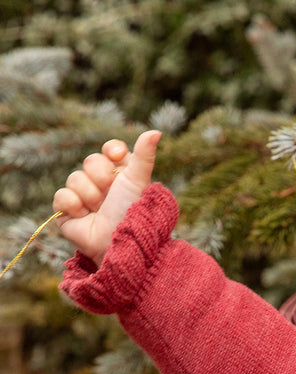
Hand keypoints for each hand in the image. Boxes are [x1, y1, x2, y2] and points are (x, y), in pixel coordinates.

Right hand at [53, 130, 160, 264]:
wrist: (120, 244)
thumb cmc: (133, 214)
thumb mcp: (139, 181)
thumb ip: (144, 155)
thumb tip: (156, 130)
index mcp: (120, 177)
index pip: (109, 150)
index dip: (112, 152)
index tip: (118, 157)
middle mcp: (101, 185)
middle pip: (91, 161)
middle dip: (102, 178)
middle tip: (110, 196)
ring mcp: (82, 197)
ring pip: (75, 177)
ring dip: (90, 195)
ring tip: (99, 211)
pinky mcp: (66, 212)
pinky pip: (61, 195)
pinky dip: (73, 205)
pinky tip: (84, 216)